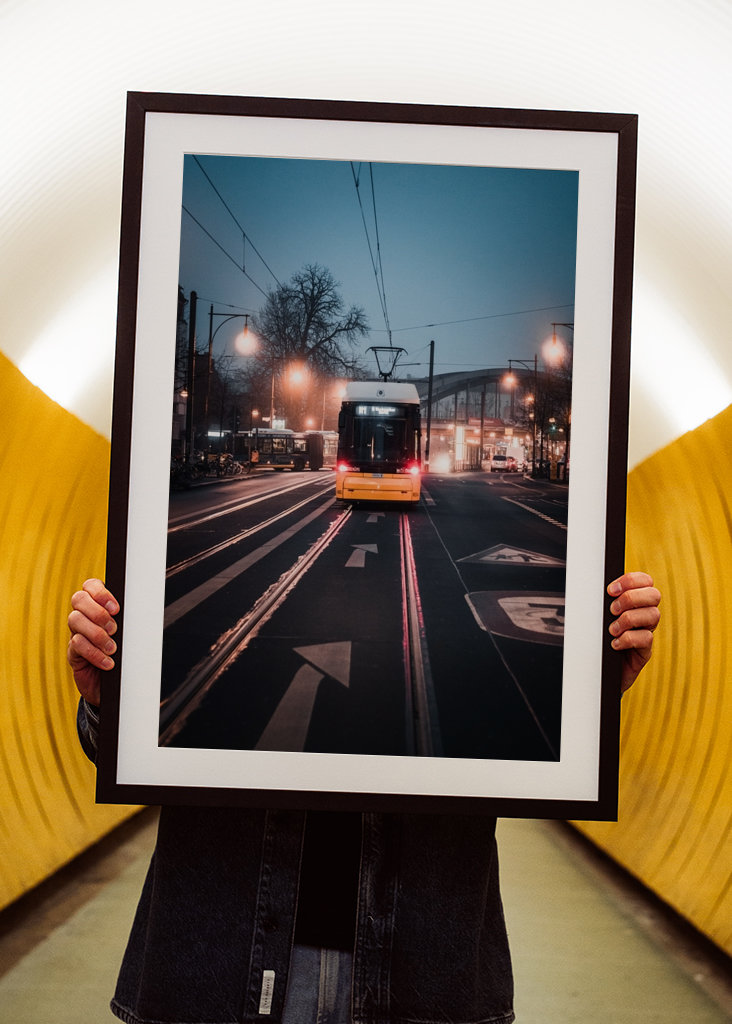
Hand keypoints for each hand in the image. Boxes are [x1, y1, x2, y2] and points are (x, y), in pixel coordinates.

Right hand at [67, 579, 119, 704]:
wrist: (116, 685)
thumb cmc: (126, 654)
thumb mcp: (130, 634)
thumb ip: (130, 620)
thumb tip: (143, 608)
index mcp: (99, 605)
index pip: (91, 585)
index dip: (100, 592)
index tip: (116, 608)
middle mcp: (84, 616)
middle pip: (78, 599)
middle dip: (98, 612)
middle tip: (114, 629)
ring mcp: (76, 632)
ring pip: (75, 620)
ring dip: (96, 634)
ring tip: (112, 648)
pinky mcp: (73, 652)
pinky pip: (77, 645)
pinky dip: (94, 653)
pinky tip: (108, 662)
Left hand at [607, 571, 660, 692]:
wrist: (598, 670)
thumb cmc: (597, 640)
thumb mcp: (599, 617)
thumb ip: (603, 602)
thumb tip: (591, 586)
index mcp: (635, 602)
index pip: (645, 581)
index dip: (631, 580)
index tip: (611, 590)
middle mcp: (644, 615)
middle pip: (654, 595)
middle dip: (630, 598)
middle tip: (612, 610)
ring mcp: (646, 632)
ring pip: (653, 615)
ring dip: (628, 619)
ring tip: (612, 629)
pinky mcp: (645, 651)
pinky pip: (646, 638)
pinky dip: (628, 639)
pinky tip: (614, 643)